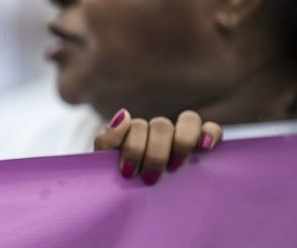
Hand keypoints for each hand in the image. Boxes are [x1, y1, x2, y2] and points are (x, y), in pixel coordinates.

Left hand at [94, 109, 221, 184]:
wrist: (135, 205)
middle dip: (155, 153)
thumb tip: (123, 114)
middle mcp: (160, 132)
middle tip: (150, 178)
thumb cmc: (121, 184)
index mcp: (136, 133)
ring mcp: (183, 137)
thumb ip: (108, 139)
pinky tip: (205, 147)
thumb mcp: (106, 164)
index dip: (133, 147)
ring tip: (176, 164)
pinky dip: (210, 133)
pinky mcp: (204, 146)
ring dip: (182, 141)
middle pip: (162, 125)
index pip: (137, 126)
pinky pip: (212, 129)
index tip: (128, 172)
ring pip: (189, 120)